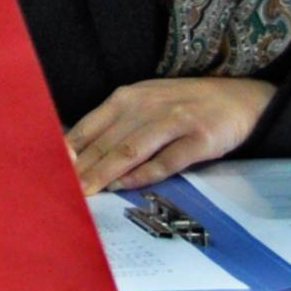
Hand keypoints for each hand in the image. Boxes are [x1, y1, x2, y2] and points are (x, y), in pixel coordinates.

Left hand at [64, 78, 273, 193]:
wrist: (240, 99)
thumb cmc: (185, 105)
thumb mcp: (147, 105)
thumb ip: (116, 126)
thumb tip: (78, 155)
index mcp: (129, 97)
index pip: (90, 127)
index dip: (69, 151)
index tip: (50, 172)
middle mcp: (148, 106)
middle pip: (107, 142)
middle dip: (82, 169)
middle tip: (62, 192)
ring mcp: (175, 122)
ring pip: (131, 150)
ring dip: (106, 173)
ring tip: (87, 193)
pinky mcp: (199, 140)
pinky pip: (167, 160)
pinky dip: (145, 174)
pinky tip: (127, 187)